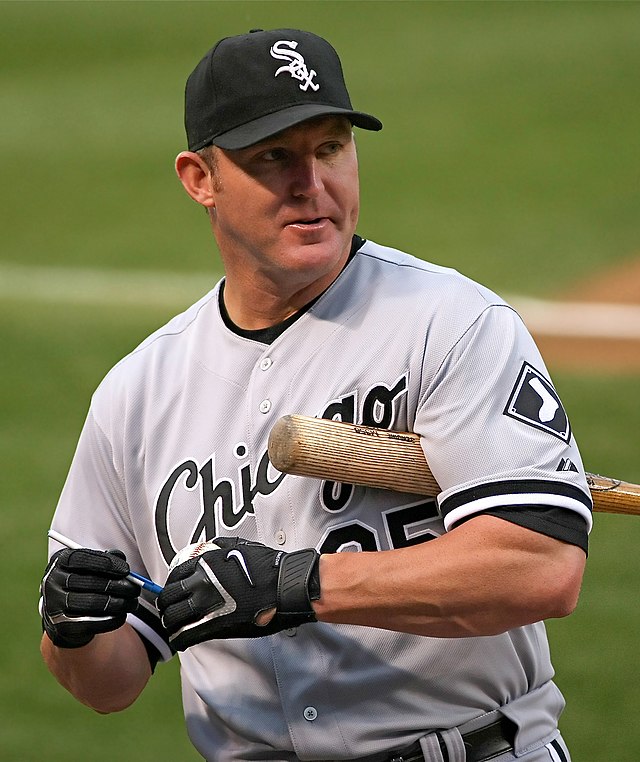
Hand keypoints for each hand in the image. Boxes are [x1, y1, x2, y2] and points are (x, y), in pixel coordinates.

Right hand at [40, 548, 139, 647]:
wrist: (64, 614)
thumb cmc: (82, 583)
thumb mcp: (89, 566)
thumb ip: (105, 559)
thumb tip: (121, 558)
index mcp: (59, 561)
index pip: (83, 559)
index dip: (107, 564)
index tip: (126, 570)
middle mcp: (52, 582)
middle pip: (91, 582)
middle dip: (119, 585)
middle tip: (135, 589)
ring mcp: (54, 605)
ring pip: (93, 603)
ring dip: (119, 603)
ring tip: (132, 603)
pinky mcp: (62, 627)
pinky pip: (92, 623)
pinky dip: (112, 619)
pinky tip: (122, 615)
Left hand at [157, 537, 320, 649]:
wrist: (284, 586)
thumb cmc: (268, 566)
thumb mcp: (239, 547)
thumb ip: (218, 548)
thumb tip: (207, 549)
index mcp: (206, 563)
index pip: (174, 576)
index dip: (172, 586)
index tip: (175, 593)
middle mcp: (201, 583)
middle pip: (168, 598)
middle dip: (167, 606)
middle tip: (172, 611)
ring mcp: (206, 605)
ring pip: (172, 618)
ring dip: (171, 623)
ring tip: (175, 627)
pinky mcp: (214, 625)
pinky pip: (184, 635)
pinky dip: (179, 639)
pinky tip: (182, 640)